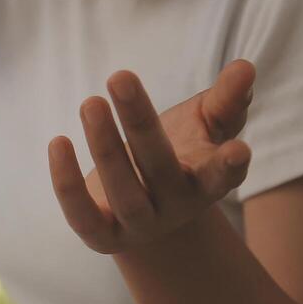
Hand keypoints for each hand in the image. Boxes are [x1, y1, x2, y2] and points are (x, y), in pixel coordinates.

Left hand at [48, 60, 255, 253]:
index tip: (238, 151)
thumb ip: (226, 100)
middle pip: (159, 167)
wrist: (149, 206)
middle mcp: (176, 208)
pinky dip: (67, 183)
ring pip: (122, 192)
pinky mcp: (102, 236)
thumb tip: (244, 67)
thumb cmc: (183, 151)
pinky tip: (58, 143)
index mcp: (207, 182)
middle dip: (139, 122)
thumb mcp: (207, 124)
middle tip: (120, 76)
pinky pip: (82, 215)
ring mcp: (138, 226)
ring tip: (90, 103)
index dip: (229, 166)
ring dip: (104, 147)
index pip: (220, 176)